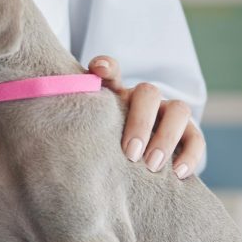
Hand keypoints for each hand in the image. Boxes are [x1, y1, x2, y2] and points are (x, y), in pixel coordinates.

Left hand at [87, 55, 204, 178]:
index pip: (111, 71)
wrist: (131, 166)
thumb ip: (76, 132)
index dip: (106, 67)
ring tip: (152, 165)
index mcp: (116, 94)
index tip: (99, 71)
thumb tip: (45, 143)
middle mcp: (144, 99)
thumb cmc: (102, 148)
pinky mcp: (188, 135)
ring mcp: (168, 115)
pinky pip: (196, 138)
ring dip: (166, 137)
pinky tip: (177, 174)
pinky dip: (190, 155)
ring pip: (178, 110)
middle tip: (130, 153)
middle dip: (141, 121)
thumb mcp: (89, 137)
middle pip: (148, 93)